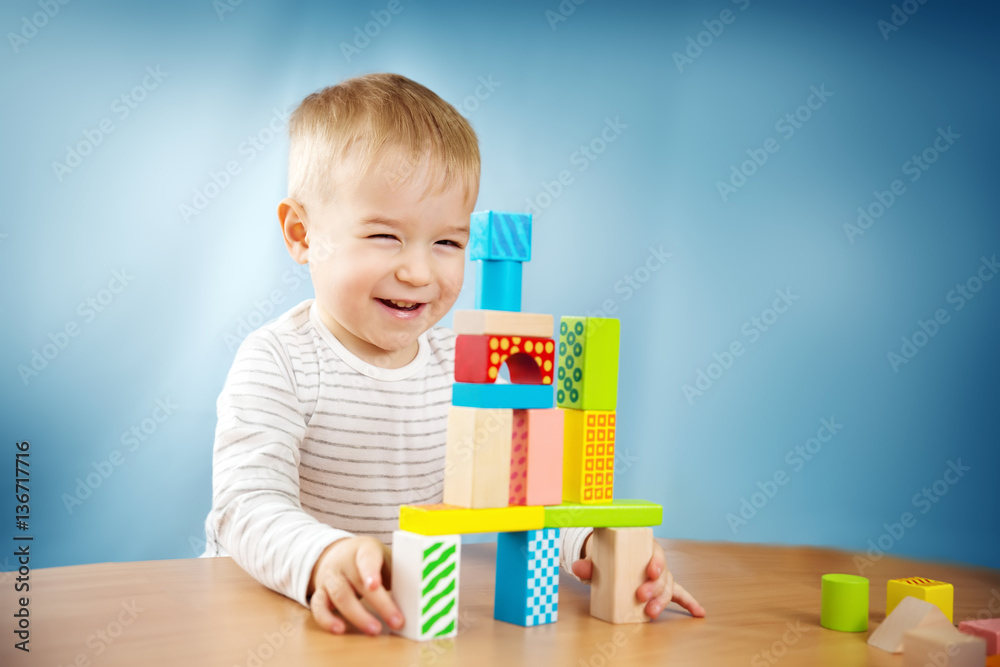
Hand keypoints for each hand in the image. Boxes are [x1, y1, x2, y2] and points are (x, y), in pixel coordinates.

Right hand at [307, 536, 403, 634]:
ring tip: (374, 630)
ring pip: (340, 596)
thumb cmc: (369, 559)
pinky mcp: (319, 592)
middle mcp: (343, 562)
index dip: (370, 571)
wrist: (336, 553)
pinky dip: (327, 619)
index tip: (375, 585)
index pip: (367, 558)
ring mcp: (330, 577)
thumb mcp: (384, 557)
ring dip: (358, 615)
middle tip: (396, 621)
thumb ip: (398, 571)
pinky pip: (318, 606)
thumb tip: (421, 592)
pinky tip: (339, 629)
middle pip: (358, 582)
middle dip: (379, 603)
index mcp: (364, 549)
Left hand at [571, 534, 705, 618]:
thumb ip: (588, 563)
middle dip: (654, 587)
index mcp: (643, 546)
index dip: (656, 562)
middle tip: (641, 597)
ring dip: (662, 601)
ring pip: (667, 587)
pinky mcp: (661, 587)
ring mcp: (660, 575)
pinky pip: (678, 595)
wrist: (608, 558)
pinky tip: (699, 614)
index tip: (650, 572)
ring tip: (651, 613)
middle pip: (662, 573)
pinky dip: (689, 603)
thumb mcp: (597, 558)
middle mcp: (655, 560)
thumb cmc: (606, 556)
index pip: (656, 552)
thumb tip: (577, 568)